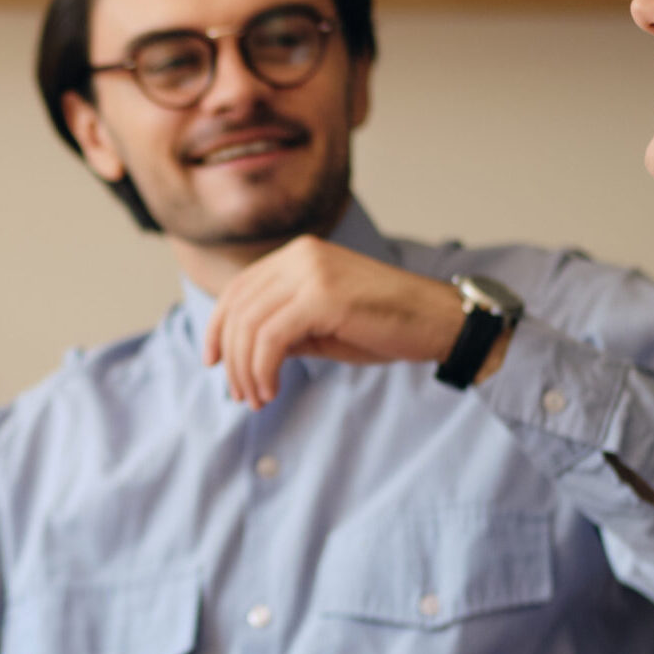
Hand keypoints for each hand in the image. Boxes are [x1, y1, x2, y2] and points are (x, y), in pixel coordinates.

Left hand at [204, 237, 467, 408]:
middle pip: (238, 309)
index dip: (217, 328)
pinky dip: (263, 370)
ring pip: (249, 326)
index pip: (238, 289)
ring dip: (246, 370)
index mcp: (298, 254)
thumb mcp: (322, 325)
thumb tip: (242, 354)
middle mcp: (300, 255)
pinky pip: (271, 339)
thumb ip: (283, 329)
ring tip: (258, 398)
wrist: (440, 322)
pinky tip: (273, 390)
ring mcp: (311, 272)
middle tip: (241, 394)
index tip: (214, 362)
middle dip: (231, 357)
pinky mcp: (323, 296)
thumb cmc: (386, 326)